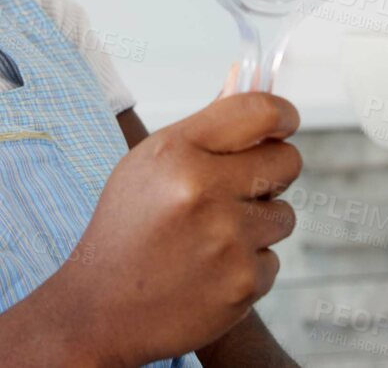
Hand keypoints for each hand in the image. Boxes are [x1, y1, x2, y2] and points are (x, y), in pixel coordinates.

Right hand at [48, 63, 301, 365]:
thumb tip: (244, 79)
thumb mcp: (149, 165)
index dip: (282, 114)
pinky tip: (209, 271)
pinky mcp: (243, 283)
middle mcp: (203, 191)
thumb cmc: (126, 229)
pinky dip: (248, 266)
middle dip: (273, 172)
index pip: (258, 111)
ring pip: (283, 215)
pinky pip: (272, 260)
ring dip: (258, 225)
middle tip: (244, 187)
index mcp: (176, 152)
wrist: (101, 308)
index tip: (283, 123)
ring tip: (212, 237)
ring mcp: (227, 240)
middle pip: (287, 161)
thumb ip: (204, 127)